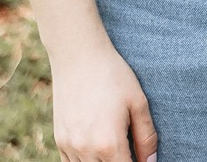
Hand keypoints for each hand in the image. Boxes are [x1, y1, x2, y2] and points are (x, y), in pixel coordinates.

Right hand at [52, 43, 157, 161]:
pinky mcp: (59, 139)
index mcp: (109, 144)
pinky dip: (85, 161)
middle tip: (129, 150)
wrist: (78, 55)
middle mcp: (86, 151)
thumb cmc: (112, 75)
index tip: (142, 158)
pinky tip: (96, 149)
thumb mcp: (138, 102)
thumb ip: (146, 137)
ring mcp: (69, 146)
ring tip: (113, 147)